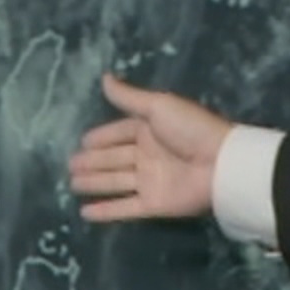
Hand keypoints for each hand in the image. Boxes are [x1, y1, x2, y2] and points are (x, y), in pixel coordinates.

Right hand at [69, 73, 234, 222]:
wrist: (220, 164)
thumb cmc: (190, 130)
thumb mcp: (158, 106)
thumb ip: (129, 97)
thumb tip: (104, 77)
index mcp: (150, 129)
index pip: (119, 133)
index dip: (101, 137)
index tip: (82, 142)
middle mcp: (148, 155)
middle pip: (114, 158)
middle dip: (92, 161)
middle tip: (69, 166)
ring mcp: (150, 181)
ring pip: (115, 182)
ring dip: (94, 183)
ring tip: (72, 183)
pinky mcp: (153, 204)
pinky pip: (125, 208)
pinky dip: (105, 211)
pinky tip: (84, 212)